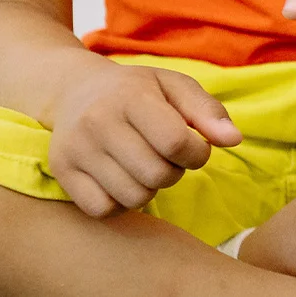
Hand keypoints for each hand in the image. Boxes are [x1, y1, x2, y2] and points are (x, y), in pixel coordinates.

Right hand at [47, 59, 241, 217]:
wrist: (74, 89)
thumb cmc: (136, 91)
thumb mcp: (175, 87)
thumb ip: (208, 112)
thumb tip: (233, 140)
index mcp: (130, 96)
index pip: (176, 142)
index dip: (197, 153)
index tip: (193, 147)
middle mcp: (97, 122)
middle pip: (158, 175)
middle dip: (174, 172)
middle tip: (165, 156)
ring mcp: (76, 149)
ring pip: (133, 197)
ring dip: (149, 189)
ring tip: (143, 166)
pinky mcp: (62, 171)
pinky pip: (103, 209)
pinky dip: (120, 202)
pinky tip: (121, 180)